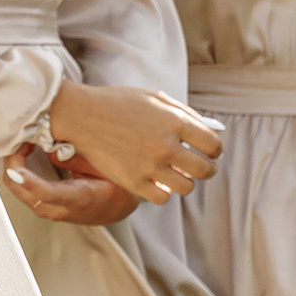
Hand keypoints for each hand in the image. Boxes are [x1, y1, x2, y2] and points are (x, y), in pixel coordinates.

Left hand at [2, 147, 140, 225]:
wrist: (115, 209)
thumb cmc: (114, 188)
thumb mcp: (101, 168)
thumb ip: (75, 159)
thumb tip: (49, 147)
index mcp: (78, 199)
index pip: (47, 194)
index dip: (28, 181)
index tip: (16, 167)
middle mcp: (58, 209)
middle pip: (22, 191)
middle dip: (14, 162)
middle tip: (23, 137)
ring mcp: (48, 210)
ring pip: (16, 190)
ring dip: (14, 164)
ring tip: (25, 142)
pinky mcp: (42, 206)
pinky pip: (20, 189)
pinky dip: (17, 171)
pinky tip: (24, 154)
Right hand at [45, 80, 223, 204]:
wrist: (82, 115)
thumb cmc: (118, 103)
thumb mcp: (155, 97)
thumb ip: (184, 113)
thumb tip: (209, 130)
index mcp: (175, 122)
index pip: (213, 146)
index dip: (213, 150)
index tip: (206, 152)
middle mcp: (166, 146)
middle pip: (205, 170)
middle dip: (206, 169)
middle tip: (197, 167)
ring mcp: (150, 166)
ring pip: (186, 187)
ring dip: (185, 182)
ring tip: (175, 175)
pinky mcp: (133, 182)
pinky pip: (162, 198)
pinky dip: (162, 192)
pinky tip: (156, 182)